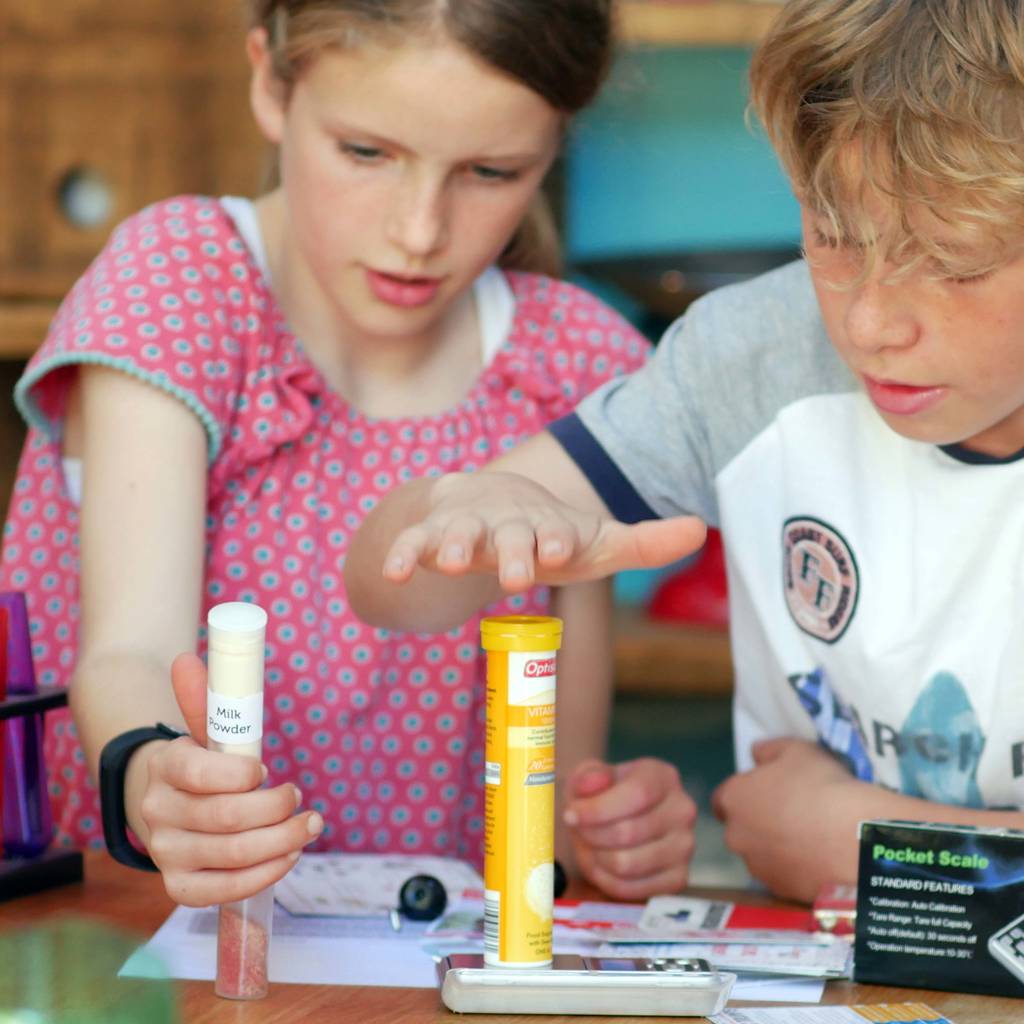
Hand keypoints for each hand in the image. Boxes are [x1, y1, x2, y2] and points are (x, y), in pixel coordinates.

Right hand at [137, 653, 321, 906]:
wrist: (166, 803)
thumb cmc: (202, 763)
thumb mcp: (205, 729)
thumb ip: (206, 698)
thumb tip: (187, 660)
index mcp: (166, 766)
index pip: (198, 771)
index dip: (242, 774)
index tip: (266, 770)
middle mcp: (158, 813)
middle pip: (226, 817)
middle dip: (276, 808)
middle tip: (300, 798)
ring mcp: (167, 854)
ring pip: (233, 854)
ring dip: (283, 841)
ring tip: (310, 825)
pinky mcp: (181, 887)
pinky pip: (225, 891)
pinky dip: (266, 874)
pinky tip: (290, 855)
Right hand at [384, 472, 705, 592]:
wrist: (488, 501)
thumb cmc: (548, 535)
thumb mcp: (594, 544)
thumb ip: (645, 544)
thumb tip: (700, 528)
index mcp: (548, 527)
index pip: (556, 533)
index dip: (557, 540)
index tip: (560, 549)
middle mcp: (507, 524)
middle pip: (508, 536)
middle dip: (510, 551)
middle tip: (513, 574)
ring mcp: (467, 528)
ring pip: (457, 534)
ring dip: (450, 546)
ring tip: (446, 562)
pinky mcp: (433, 535)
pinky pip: (414, 544)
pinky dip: (402, 555)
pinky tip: (394, 574)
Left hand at [562, 758, 696, 899]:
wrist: (612, 822)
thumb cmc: (601, 796)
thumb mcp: (588, 777)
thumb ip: (588, 776)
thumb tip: (595, 783)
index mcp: (663, 777)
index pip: (637, 794)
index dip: (598, 809)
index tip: (570, 815)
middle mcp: (682, 810)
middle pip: (628, 832)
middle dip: (592, 835)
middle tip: (578, 831)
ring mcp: (684, 846)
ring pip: (627, 864)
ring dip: (596, 858)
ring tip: (589, 846)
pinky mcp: (677, 879)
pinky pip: (631, 889)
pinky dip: (606, 880)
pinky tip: (601, 864)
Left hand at [711, 738, 866, 902]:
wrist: (855, 840)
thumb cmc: (822, 786)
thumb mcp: (797, 750)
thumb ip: (768, 750)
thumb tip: (756, 754)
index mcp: (733, 798)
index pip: (723, 799)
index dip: (744, 794)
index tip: (766, 793)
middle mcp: (736, 836)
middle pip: (741, 828)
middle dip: (759, 822)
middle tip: (793, 814)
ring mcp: (757, 867)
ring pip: (760, 854)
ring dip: (776, 847)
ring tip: (811, 837)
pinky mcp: (780, 890)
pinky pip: (782, 875)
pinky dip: (794, 869)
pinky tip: (819, 859)